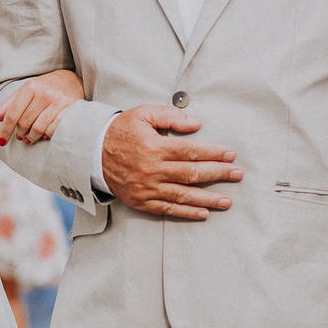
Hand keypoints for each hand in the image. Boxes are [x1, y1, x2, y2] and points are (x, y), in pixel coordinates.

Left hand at [0, 70, 82, 144]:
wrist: (70, 80)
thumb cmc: (43, 87)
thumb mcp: (24, 92)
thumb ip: (7, 106)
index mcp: (30, 88)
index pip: (13, 113)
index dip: (5, 129)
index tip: (1, 141)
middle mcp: (44, 94)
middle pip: (25, 122)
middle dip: (19, 133)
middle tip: (20, 136)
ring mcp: (58, 102)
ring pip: (38, 128)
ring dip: (31, 137)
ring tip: (29, 138)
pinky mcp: (70, 109)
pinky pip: (53, 129)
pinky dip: (46, 136)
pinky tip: (43, 135)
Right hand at [101, 105, 240, 219]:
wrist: (91, 152)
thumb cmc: (120, 131)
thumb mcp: (142, 114)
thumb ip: (169, 116)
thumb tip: (196, 123)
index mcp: (154, 147)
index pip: (191, 151)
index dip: (213, 153)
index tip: (230, 154)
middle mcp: (152, 169)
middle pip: (192, 174)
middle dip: (218, 174)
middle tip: (237, 174)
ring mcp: (146, 188)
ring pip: (183, 195)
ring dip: (208, 198)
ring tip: (227, 200)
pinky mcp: (141, 201)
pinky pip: (168, 209)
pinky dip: (187, 212)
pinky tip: (204, 213)